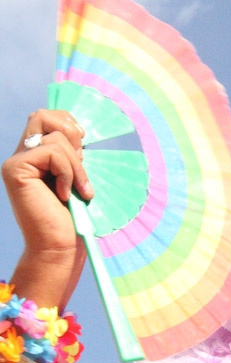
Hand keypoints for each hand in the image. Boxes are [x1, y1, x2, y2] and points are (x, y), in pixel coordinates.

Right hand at [2, 109, 93, 308]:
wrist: (60, 246)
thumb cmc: (72, 218)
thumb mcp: (76, 177)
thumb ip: (71, 154)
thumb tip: (78, 129)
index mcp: (35, 157)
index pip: (47, 118)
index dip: (68, 125)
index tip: (83, 149)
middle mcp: (21, 156)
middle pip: (43, 116)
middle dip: (70, 133)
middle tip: (81, 161)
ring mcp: (16, 162)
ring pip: (55, 138)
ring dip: (76, 165)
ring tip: (77, 190)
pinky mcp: (16, 170)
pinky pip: (52, 152)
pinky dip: (68, 172)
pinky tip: (65, 194)